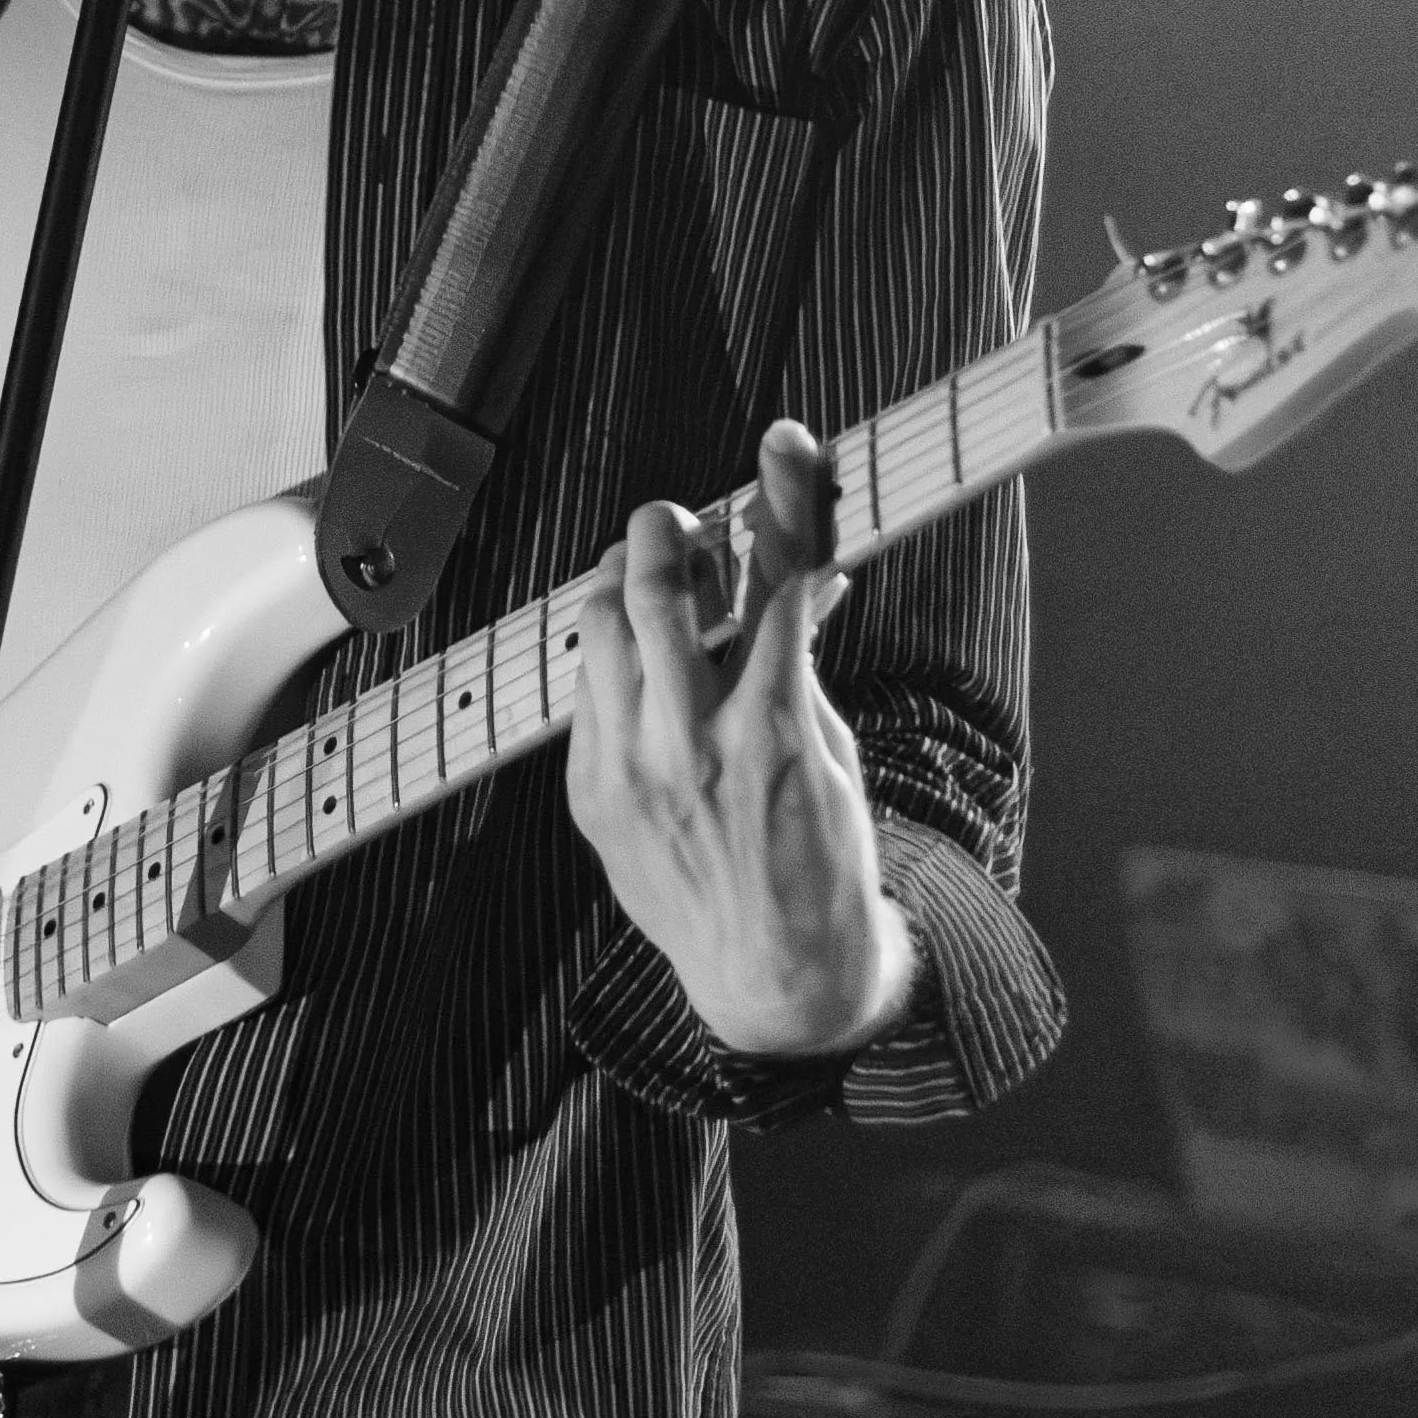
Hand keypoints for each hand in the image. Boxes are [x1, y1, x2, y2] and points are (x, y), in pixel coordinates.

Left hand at [561, 420, 912, 1056]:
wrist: (775, 975)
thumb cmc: (818, 861)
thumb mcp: (832, 753)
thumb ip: (802, 663)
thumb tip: (807, 578)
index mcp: (769, 729)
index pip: (775, 583)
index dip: (782, 499)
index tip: (784, 442)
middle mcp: (689, 745)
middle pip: (656, 592)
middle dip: (665, 531)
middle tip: (678, 515)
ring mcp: (629, 772)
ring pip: (599, 632)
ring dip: (623, 585)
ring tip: (650, 576)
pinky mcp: (589, 796)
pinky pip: (585, 697)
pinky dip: (612, 662)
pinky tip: (638, 662)